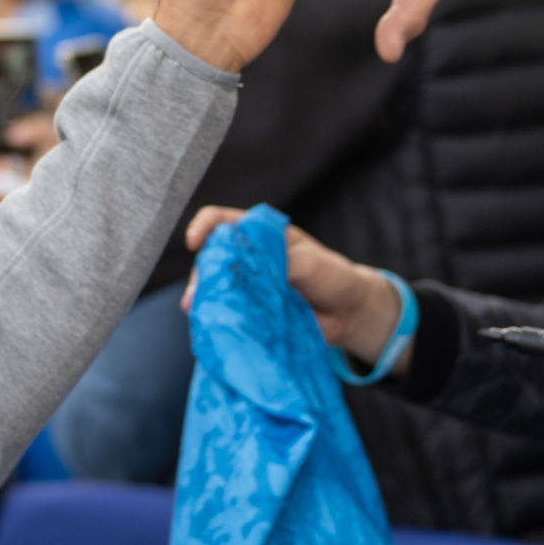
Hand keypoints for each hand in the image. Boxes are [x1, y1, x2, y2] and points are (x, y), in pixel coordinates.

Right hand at [182, 206, 407, 366]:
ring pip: (213, 287)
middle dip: (200, 273)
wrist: (349, 313)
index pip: (220, 220)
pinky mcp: (248, 312)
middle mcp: (246, 258)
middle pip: (210, 258)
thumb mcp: (307, 262)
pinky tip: (211, 324)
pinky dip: (219, 317)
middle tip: (196, 293)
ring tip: (197, 311)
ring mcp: (245, 286)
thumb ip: (277, 264)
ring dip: (204, 298)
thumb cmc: (330, 276)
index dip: (203, 227)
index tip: (194, 242)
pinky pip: (227, 312)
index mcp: (258, 234)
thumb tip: (245, 275)